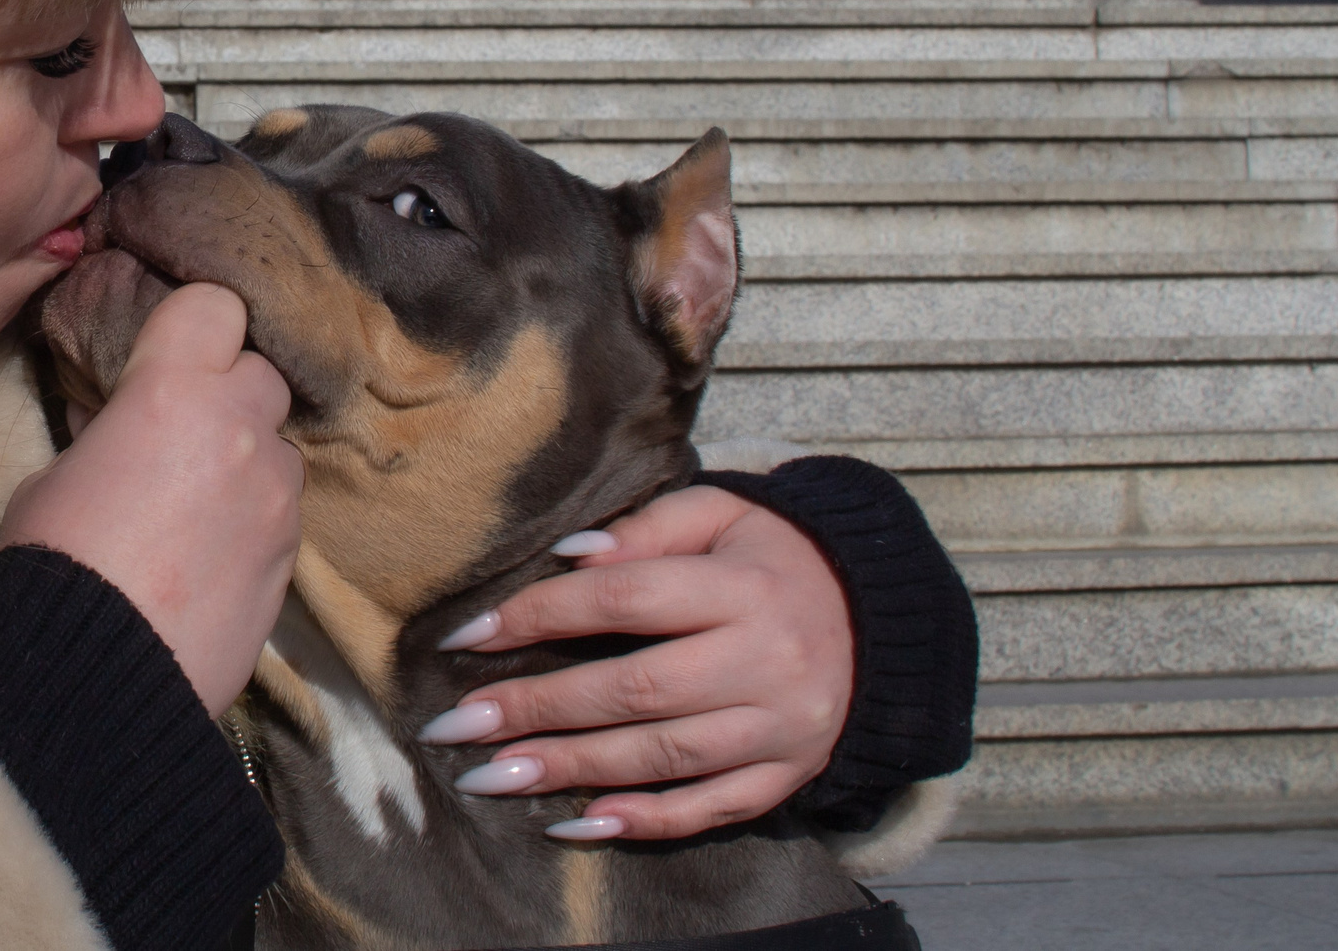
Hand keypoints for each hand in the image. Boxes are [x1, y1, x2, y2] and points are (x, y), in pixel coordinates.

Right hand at [1, 282, 301, 712]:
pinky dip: (252, 519)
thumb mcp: (53, 479)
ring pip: (279, 447)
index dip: (190, 326)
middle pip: (260, 373)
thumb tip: (117, 426)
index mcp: (171, 392)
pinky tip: (208, 558)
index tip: (164, 354)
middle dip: (225, 393)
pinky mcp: (292, 559)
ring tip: (194, 508)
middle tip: (179, 432)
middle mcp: (240, 431)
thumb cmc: (53, 567)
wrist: (96, 684)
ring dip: (246, 460)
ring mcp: (276, 497)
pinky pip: (282, 512)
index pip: (215, 305)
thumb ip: (103, 436)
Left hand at [441, 486, 852, 839]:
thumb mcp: (722, 516)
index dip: (540, 615)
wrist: (880, 619)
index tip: (465, 635)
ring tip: (490, 778)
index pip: (624, 599)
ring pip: (662, 757)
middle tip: (456, 725)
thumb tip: (569, 557)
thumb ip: (646, 529)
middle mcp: (765, 662)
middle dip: (537, 709)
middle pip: (635, 690)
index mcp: (743, 588)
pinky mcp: (787, 775)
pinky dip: (645, 821)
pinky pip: (710, 808)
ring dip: (571, 770)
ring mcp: (779, 728)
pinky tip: (580, 822)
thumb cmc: (774, 557)